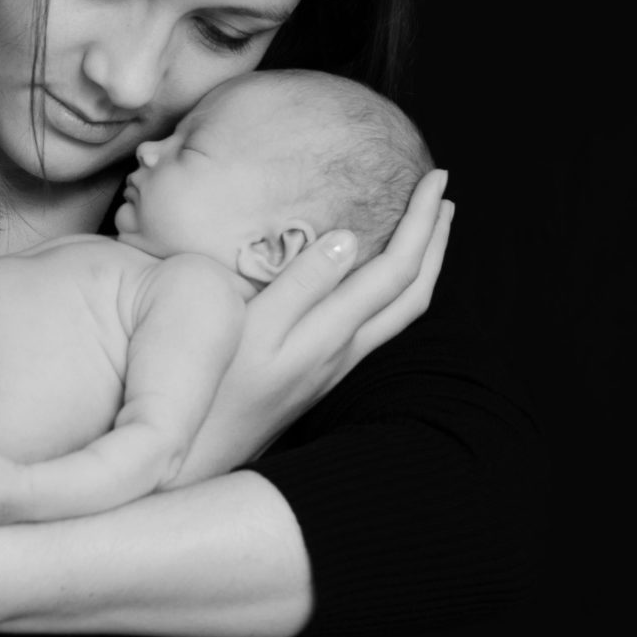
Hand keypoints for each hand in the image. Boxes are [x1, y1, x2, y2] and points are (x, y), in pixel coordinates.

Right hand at [178, 169, 454, 478]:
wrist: (195, 457)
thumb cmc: (209, 388)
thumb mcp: (249, 327)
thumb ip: (298, 284)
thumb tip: (347, 238)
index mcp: (331, 333)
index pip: (396, 269)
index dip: (421, 222)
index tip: (433, 179)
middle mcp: (343, 353)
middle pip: (413, 293)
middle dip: (434, 240)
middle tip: (441, 193)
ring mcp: (333, 368)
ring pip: (400, 314)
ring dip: (421, 267)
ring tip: (424, 230)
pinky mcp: (316, 376)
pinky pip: (378, 326)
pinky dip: (394, 290)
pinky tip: (373, 279)